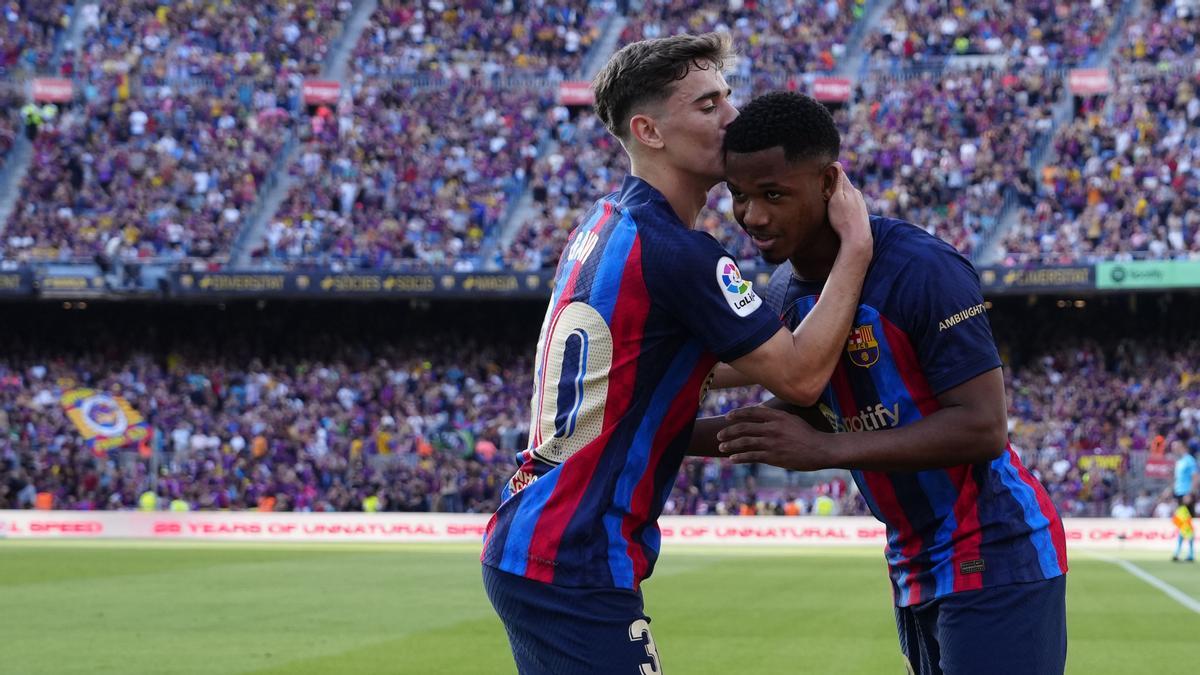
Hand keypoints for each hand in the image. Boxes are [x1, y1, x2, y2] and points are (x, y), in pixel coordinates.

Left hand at [716, 406, 838, 470]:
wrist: (821, 450)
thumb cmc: (807, 434)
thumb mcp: (792, 419)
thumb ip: (776, 416)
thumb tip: (761, 413)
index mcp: (777, 416)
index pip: (752, 412)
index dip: (737, 414)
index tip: (727, 417)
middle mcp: (772, 427)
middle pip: (744, 427)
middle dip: (728, 431)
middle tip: (719, 436)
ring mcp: (772, 442)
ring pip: (745, 442)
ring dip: (730, 445)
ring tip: (721, 448)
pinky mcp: (773, 457)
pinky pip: (752, 456)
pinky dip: (740, 457)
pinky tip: (732, 459)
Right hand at [826, 163, 871, 254]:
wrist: (857, 239)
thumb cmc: (843, 219)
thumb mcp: (836, 199)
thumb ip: (836, 182)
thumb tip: (836, 163)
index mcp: (850, 189)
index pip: (839, 173)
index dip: (829, 170)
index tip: (820, 169)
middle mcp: (857, 194)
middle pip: (843, 184)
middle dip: (833, 182)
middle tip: (821, 184)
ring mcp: (860, 203)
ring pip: (846, 194)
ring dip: (838, 194)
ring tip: (828, 197)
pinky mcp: (860, 212)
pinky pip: (850, 203)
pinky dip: (843, 203)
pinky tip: (838, 210)